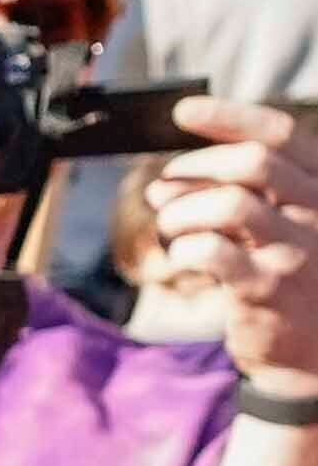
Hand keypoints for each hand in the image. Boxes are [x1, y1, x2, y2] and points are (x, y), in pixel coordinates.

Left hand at [151, 94, 317, 387]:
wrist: (314, 353)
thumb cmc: (288, 282)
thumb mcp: (276, 230)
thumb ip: (234, 198)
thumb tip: (164, 182)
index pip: (281, 135)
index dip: (229, 117)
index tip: (183, 112)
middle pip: (253, 163)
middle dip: (196, 166)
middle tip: (165, 187)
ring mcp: (296, 251)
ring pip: (228, 203)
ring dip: (182, 210)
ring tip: (171, 227)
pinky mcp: (266, 290)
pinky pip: (210, 252)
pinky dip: (182, 248)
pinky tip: (182, 257)